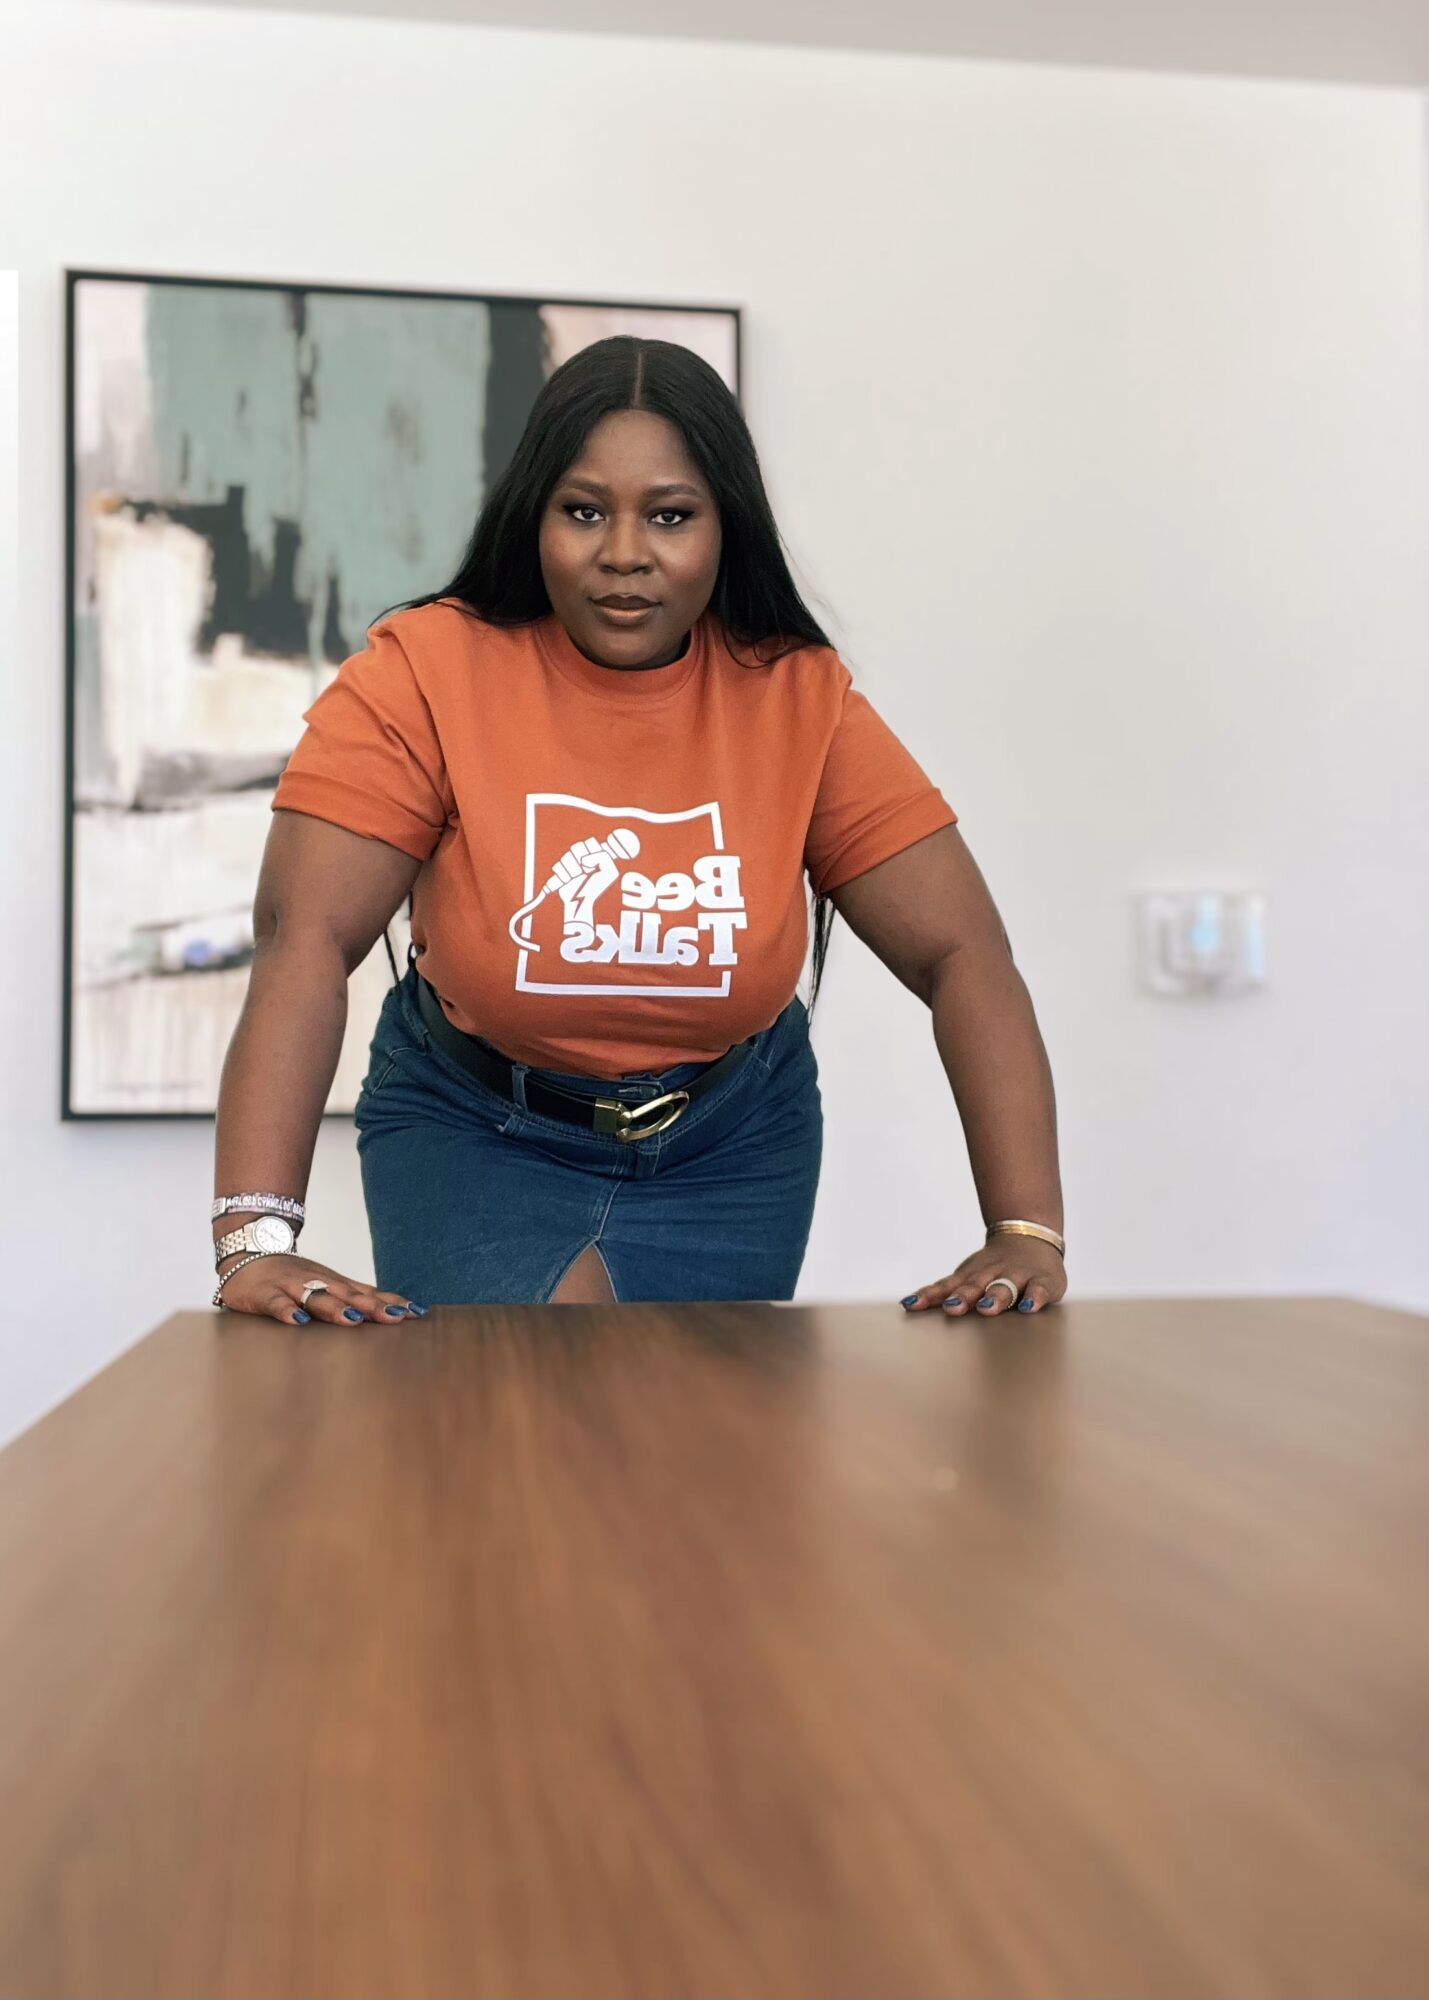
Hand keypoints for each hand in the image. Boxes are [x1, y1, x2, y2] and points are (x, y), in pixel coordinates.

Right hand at [214, 1252, 426, 1325]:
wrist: (248, 1252)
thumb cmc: (295, 1277)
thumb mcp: (328, 1285)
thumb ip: (358, 1298)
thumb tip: (398, 1311)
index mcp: (336, 1283)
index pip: (368, 1293)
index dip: (391, 1303)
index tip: (416, 1314)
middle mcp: (319, 1283)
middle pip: (349, 1295)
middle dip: (372, 1307)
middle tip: (395, 1318)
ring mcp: (292, 1287)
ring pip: (315, 1297)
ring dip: (334, 1307)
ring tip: (352, 1319)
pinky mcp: (265, 1294)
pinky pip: (276, 1303)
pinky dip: (286, 1310)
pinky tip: (296, 1321)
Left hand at [899, 1238, 1066, 1317]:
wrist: (1030, 1238)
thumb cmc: (991, 1268)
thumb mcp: (966, 1276)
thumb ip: (940, 1292)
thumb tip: (906, 1304)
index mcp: (971, 1275)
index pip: (947, 1286)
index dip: (930, 1295)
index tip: (913, 1304)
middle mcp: (992, 1275)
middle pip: (975, 1286)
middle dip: (964, 1296)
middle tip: (953, 1308)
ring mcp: (1018, 1278)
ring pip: (1006, 1287)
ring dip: (995, 1296)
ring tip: (986, 1307)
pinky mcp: (1043, 1283)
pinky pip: (1039, 1291)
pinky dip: (1035, 1299)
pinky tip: (1029, 1308)